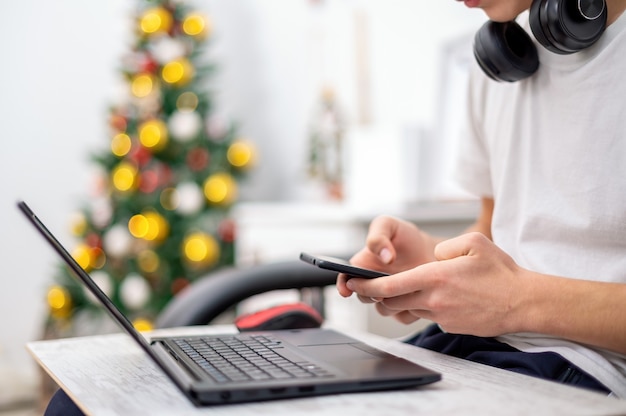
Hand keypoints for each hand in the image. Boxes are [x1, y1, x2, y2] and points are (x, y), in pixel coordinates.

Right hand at [337, 215, 437, 299]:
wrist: (433, 252)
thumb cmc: (406, 237)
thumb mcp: (389, 226)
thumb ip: (378, 237)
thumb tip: (384, 257)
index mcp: (363, 265)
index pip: (345, 279)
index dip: (343, 285)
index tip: (346, 290)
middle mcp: (373, 284)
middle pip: (363, 296)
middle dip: (370, 294)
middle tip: (381, 288)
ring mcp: (389, 297)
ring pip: (382, 309)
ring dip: (391, 302)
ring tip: (407, 288)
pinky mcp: (405, 308)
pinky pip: (402, 317)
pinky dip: (409, 309)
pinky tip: (419, 295)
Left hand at [343, 232, 525, 336]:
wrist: (523, 302)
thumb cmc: (500, 271)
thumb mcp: (474, 243)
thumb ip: (447, 245)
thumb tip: (433, 256)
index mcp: (434, 277)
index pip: (389, 286)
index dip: (366, 286)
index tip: (353, 283)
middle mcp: (434, 299)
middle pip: (392, 301)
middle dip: (376, 295)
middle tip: (366, 287)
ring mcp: (442, 316)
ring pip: (409, 309)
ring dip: (402, 300)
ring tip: (405, 288)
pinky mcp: (450, 326)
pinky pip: (429, 315)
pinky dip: (425, 307)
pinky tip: (439, 297)